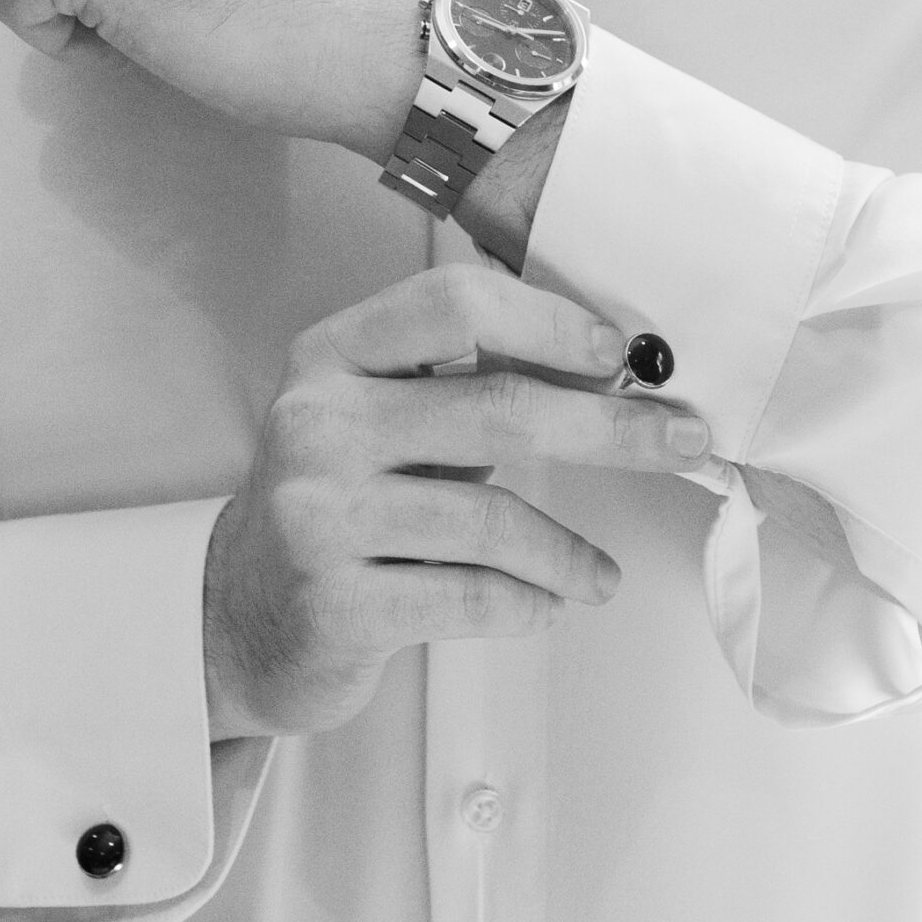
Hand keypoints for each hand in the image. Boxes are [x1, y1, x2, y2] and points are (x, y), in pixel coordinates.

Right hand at [203, 265, 710, 739]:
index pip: (453, 303)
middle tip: (681, 443)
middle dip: (610, 430)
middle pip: (497, 406)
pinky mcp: (338, 605)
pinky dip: (530, 603)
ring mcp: (320, 517)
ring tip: (600, 574)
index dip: (549, 321)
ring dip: (571, 551)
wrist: (239, 618)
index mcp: (331, 356)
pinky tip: (546, 605)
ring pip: (494, 518)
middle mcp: (318, 425)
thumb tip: (610, 370)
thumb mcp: (379, 418)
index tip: (620, 357)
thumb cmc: (342, 505)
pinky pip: (473, 596)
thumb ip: (464, 383)